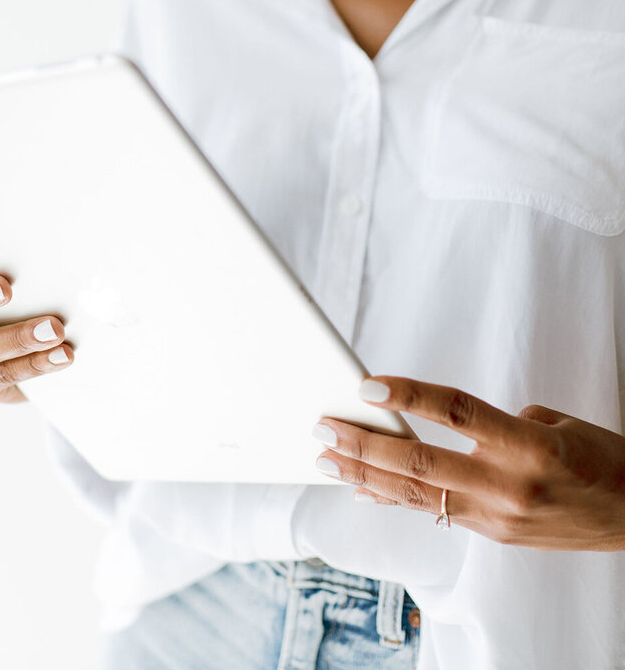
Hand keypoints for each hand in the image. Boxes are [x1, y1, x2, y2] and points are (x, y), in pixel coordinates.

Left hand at [312, 376, 624, 550]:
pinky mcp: (492, 533)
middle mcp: (508, 485)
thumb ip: (494, 425)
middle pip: (420, 462)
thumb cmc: (602, 459)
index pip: (455, 412)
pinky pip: (433, 510)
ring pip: (416, 493)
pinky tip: (362, 488)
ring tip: (327, 459)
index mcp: (529, 445)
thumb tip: (442, 426)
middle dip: (364, 444)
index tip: (366, 386)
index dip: (408, 396)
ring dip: (364, 474)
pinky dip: (393, 498)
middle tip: (324, 427)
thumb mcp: (556, 424)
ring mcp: (497, 516)